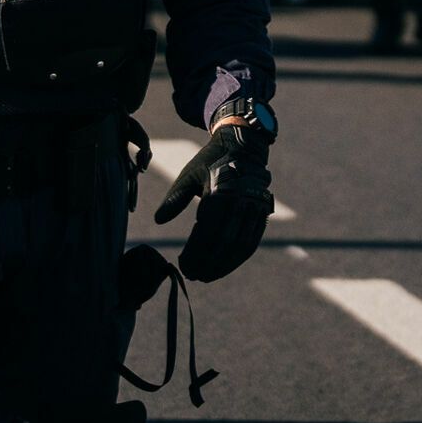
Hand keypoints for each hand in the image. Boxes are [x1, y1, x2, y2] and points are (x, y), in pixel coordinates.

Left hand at [152, 125, 273, 281]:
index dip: (195, 251)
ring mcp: (254, 207)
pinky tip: (224, 266)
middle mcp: (239, 200)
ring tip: (206, 276)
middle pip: (224, 241)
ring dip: (224, 265)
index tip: (182, 264)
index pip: (206, 230)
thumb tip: (158, 220)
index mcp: (219, 190)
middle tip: (192, 275)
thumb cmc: (209, 162)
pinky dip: (237, 257)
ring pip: (240, 245)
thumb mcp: (188, 175)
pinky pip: (252, 241)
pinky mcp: (263, 213)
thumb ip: (174, 198)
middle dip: (208, 262)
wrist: (242, 147)